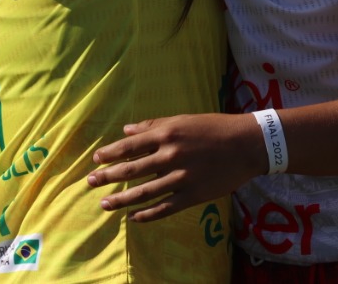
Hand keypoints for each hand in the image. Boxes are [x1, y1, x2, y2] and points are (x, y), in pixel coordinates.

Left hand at [87, 113, 264, 222]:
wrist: (247, 144)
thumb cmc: (214, 128)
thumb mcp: (183, 120)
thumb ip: (154, 125)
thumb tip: (126, 130)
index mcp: (167, 133)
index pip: (130, 145)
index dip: (110, 153)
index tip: (95, 160)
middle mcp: (171, 155)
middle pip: (132, 169)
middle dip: (108, 176)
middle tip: (90, 183)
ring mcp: (182, 177)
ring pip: (144, 192)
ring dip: (122, 199)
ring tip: (104, 204)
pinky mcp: (193, 195)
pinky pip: (165, 207)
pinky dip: (148, 214)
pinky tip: (134, 218)